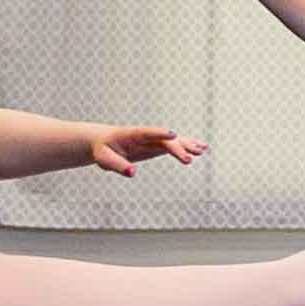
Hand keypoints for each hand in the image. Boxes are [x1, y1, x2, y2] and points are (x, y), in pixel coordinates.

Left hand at [82, 124, 204, 177]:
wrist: (104, 142)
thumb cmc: (103, 150)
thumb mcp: (105, 159)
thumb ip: (118, 165)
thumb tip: (132, 173)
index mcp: (133, 134)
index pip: (148, 133)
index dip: (160, 133)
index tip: (172, 135)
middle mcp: (147, 135)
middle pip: (165, 140)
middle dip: (177, 148)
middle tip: (188, 160)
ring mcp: (154, 140)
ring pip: (174, 141)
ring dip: (187, 145)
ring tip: (201, 150)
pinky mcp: (157, 146)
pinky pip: (175, 145)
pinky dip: (187, 146)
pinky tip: (201, 148)